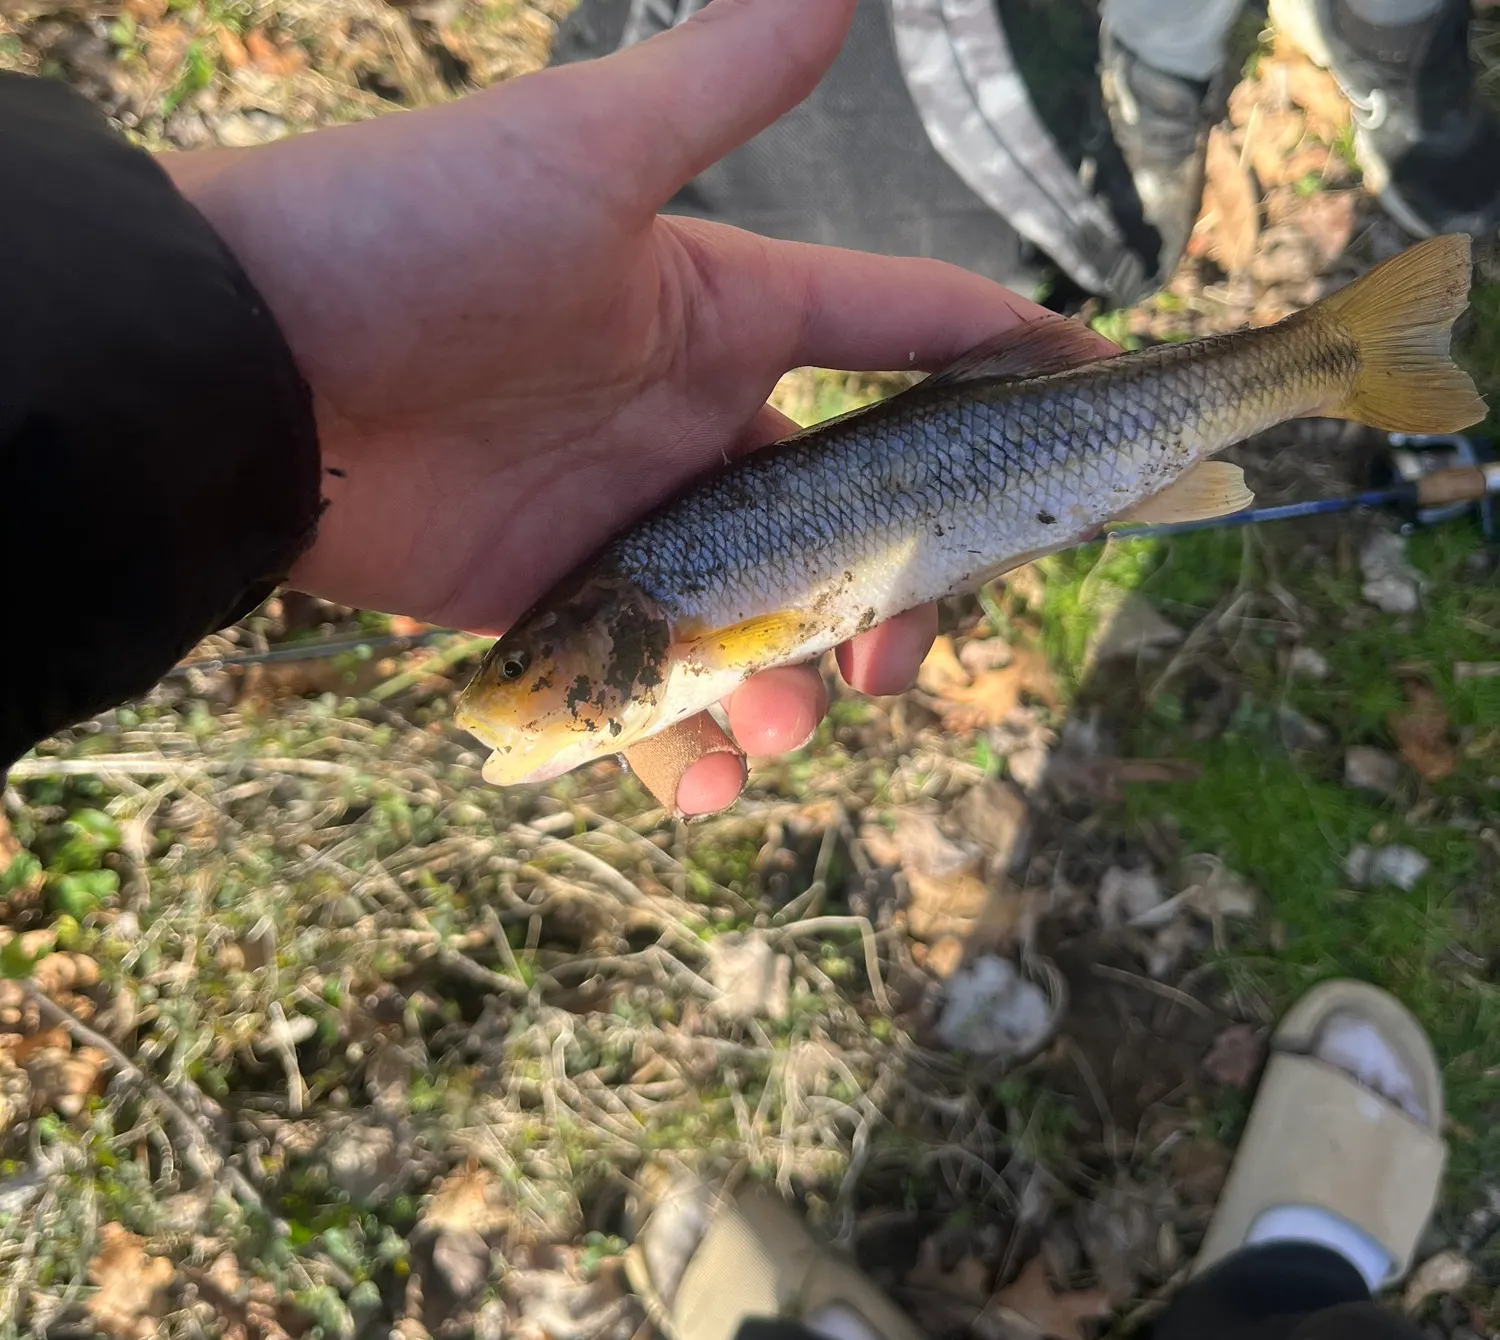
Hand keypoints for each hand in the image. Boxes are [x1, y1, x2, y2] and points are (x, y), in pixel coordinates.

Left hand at [164, 0, 1063, 812]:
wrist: (247, 366)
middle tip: (887, 662)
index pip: (900, 333)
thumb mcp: (581, 155)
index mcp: (726, 317)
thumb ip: (718, 85)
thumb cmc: (412, 237)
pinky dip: (678, 744)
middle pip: (844, 519)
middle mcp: (693, 424)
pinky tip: (697, 786)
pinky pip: (644, 689)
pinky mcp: (554, 607)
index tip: (1100, 391)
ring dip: (785, 688)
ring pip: (755, 621)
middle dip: (891, 593)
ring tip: (778, 732)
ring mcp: (628, 523)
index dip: (1004, 355)